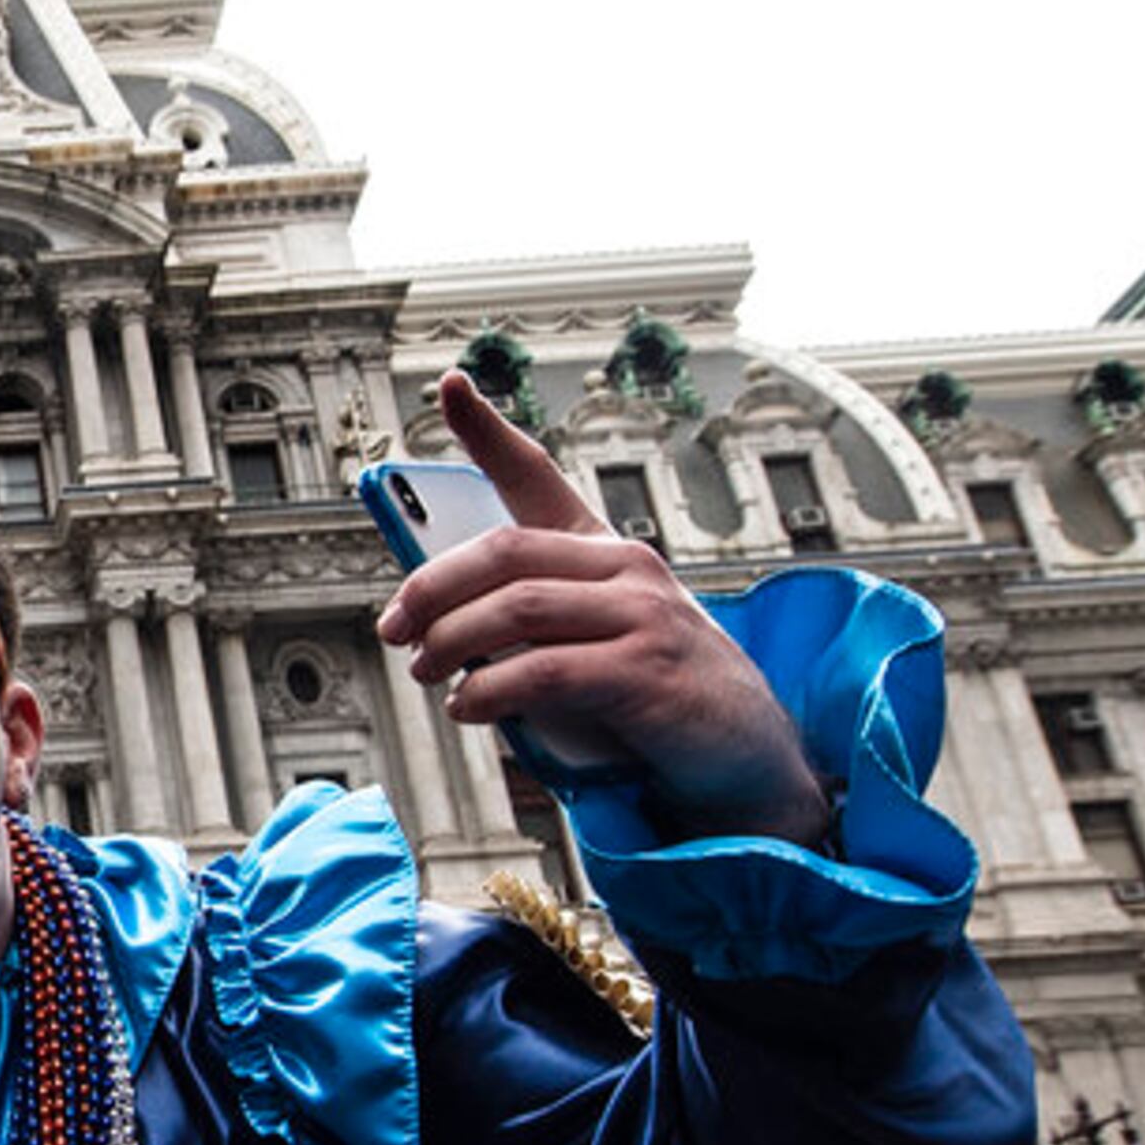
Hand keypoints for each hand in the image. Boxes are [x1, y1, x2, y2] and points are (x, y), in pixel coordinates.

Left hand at [377, 371, 832, 847]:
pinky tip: (469, 707)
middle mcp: (628, 569)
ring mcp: (643, 617)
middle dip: (431, 587)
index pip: (540, 476)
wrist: (750, 758)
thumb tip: (442, 632)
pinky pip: (544, 672)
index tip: (448, 386)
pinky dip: (490, 692)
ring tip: (424, 672)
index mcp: (608, 554)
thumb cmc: (658, 699)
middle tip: (394, 629)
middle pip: (503, 552)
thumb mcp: (597, 646)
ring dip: (451, 642)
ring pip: (516, 608)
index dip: (488, 430)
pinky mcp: (647, 674)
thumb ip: (534, 629)